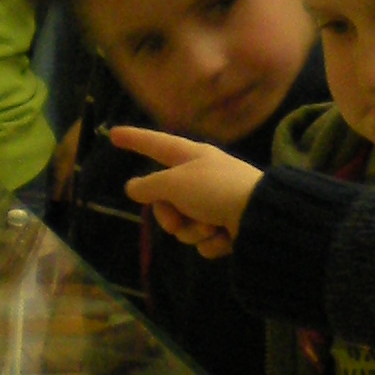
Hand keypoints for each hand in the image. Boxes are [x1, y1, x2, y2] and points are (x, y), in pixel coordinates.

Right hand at [110, 126, 262, 257]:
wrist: (261, 215)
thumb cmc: (214, 189)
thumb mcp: (174, 184)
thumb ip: (149, 186)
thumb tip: (134, 187)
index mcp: (191, 156)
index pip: (154, 144)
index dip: (134, 139)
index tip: (114, 133)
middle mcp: (202, 176)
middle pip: (165, 199)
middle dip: (168, 216)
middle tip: (176, 221)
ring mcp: (215, 202)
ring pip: (183, 224)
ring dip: (192, 231)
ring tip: (211, 226)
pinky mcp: (228, 226)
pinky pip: (203, 240)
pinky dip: (211, 241)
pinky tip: (225, 236)